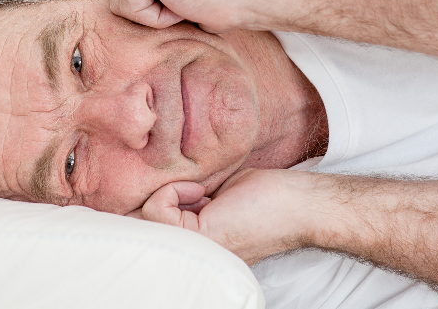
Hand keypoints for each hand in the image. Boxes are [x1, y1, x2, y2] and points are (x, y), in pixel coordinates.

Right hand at [136, 169, 313, 264]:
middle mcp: (193, 254)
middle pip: (142, 229)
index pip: (152, 235)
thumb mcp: (214, 196)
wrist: (295, 204)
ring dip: (167, 192)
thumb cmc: (264, 197)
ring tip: (199, 191)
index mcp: (197, 248)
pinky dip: (173, 191)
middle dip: (152, 201)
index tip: (173, 193)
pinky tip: (201, 193)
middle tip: (187, 192)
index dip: (147, 208)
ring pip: (144, 219)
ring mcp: (195, 249)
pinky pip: (157, 208)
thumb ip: (186, 201)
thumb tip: (152, 184)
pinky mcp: (199, 237)